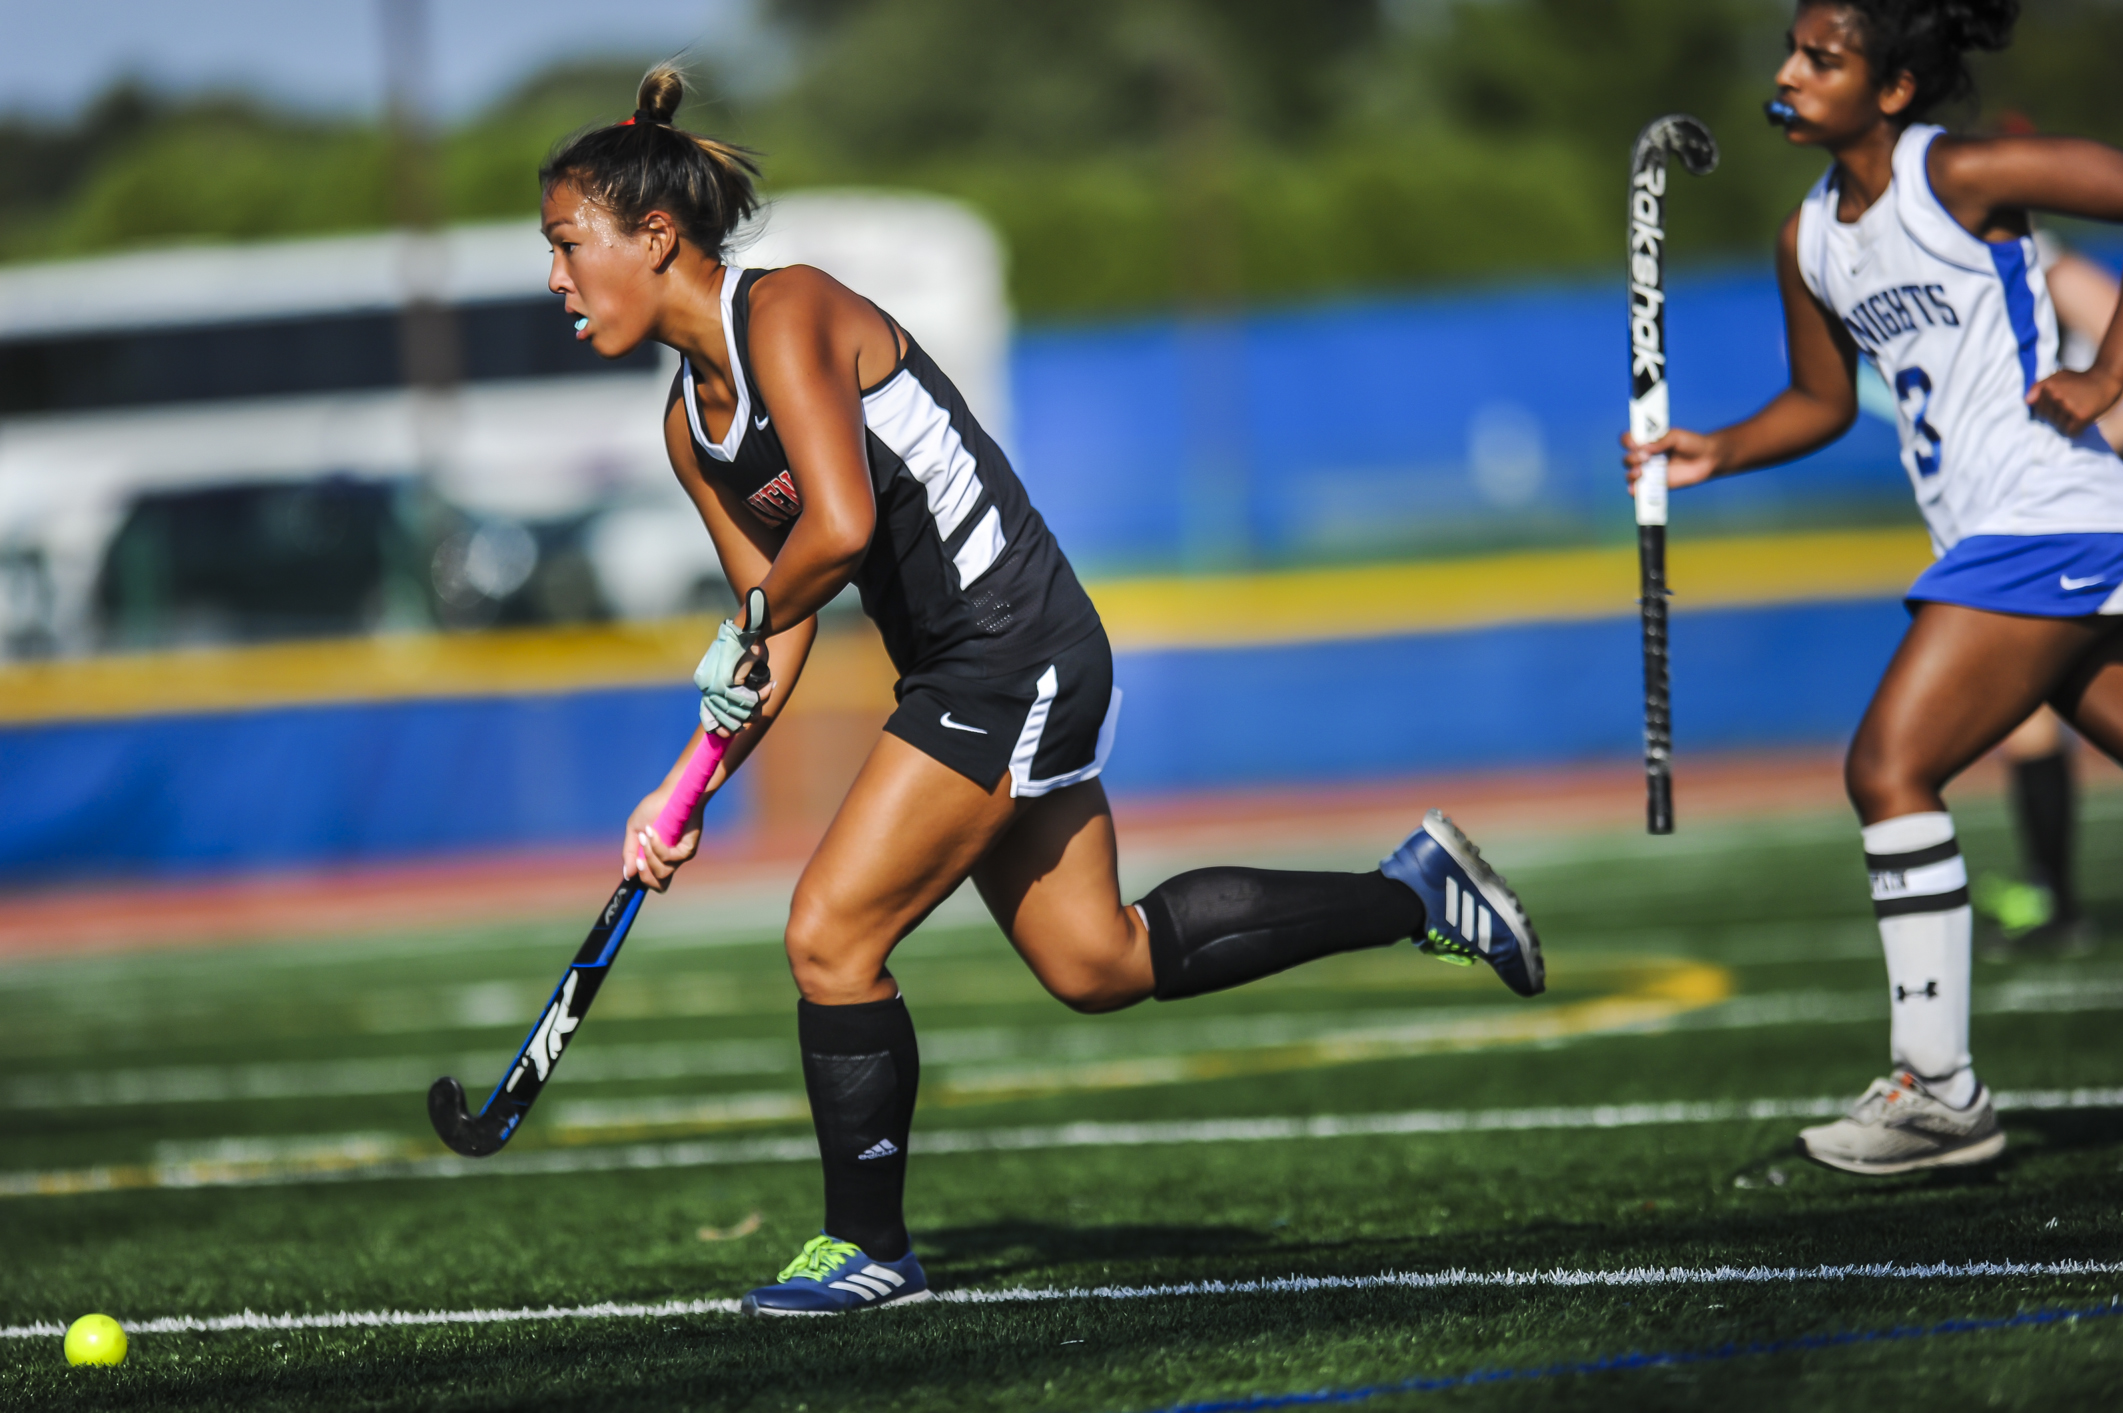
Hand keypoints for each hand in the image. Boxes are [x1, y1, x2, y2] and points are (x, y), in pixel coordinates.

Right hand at [621, 785, 701, 892]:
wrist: (672, 793)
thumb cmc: (654, 808)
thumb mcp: (635, 830)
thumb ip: (629, 853)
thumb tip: (628, 875)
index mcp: (657, 857)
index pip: (652, 881)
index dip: (641, 882)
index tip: (631, 875)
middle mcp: (670, 860)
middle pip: (659, 885)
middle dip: (645, 875)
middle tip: (638, 860)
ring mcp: (680, 856)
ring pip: (662, 872)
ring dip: (648, 855)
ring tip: (645, 834)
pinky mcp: (688, 849)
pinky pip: (669, 858)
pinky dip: (657, 846)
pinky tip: (652, 831)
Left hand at [693, 617, 772, 734]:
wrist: (750, 628)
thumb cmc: (749, 646)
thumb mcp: (740, 670)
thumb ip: (739, 690)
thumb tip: (744, 715)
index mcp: (706, 681)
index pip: (707, 713)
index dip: (719, 727)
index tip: (727, 735)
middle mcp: (706, 684)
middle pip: (725, 717)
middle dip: (743, 719)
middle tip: (755, 713)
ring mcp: (715, 683)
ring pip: (738, 711)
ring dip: (755, 706)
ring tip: (765, 693)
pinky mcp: (726, 681)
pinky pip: (747, 701)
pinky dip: (759, 696)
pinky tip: (765, 687)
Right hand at [1621, 427, 1723, 493]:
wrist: (1708, 459)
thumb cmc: (1692, 443)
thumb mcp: (1676, 436)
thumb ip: (1661, 441)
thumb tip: (1644, 448)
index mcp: (1648, 442)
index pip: (1628, 440)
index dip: (1627, 441)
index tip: (1635, 443)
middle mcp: (1646, 457)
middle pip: (1627, 458)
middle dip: (1632, 458)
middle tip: (1646, 457)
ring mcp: (1650, 471)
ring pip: (1630, 475)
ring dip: (1631, 474)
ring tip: (1641, 472)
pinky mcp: (1657, 485)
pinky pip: (1641, 490)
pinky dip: (1635, 491)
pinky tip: (1636, 489)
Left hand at [2026, 367, 2122, 436]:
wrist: (2105, 378)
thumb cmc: (2079, 380)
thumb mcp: (2057, 376)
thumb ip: (2038, 387)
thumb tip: (2026, 401)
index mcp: (2047, 387)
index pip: (2037, 411)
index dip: (2046, 413)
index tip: (2055, 409)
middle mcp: (2056, 396)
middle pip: (2046, 420)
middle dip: (2055, 419)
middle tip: (2068, 412)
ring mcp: (2068, 406)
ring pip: (2057, 427)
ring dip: (2065, 425)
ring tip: (2074, 415)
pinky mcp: (2080, 416)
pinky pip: (2070, 432)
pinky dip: (2074, 431)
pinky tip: (2079, 423)